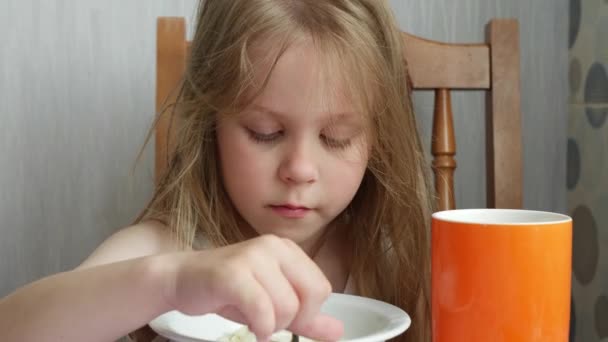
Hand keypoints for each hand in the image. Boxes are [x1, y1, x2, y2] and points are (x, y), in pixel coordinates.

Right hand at [168, 235, 343, 340]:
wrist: (182, 279)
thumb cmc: (226, 289)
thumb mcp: (272, 302)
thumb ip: (306, 317)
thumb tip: (338, 331)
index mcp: (287, 249)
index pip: (321, 288)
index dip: (307, 312)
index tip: (284, 315)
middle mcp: (273, 246)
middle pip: (311, 296)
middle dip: (292, 319)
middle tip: (269, 320)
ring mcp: (252, 256)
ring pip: (287, 307)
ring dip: (271, 326)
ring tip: (254, 319)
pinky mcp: (232, 273)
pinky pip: (262, 310)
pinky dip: (260, 327)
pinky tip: (251, 327)